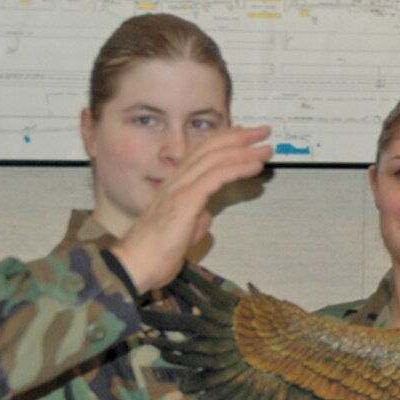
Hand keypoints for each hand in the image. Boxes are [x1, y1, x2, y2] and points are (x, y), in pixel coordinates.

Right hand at [112, 126, 273, 291]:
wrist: (134, 266)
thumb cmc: (154, 254)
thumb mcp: (182, 232)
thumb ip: (195, 219)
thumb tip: (206, 215)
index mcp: (174, 186)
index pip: (201, 154)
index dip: (223, 141)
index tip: (243, 136)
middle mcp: (175, 181)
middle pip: (209, 149)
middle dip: (238, 137)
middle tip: (262, 132)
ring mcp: (179, 189)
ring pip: (214, 158)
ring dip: (244, 150)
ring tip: (265, 147)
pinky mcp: (185, 201)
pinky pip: (215, 177)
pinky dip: (238, 167)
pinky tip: (254, 165)